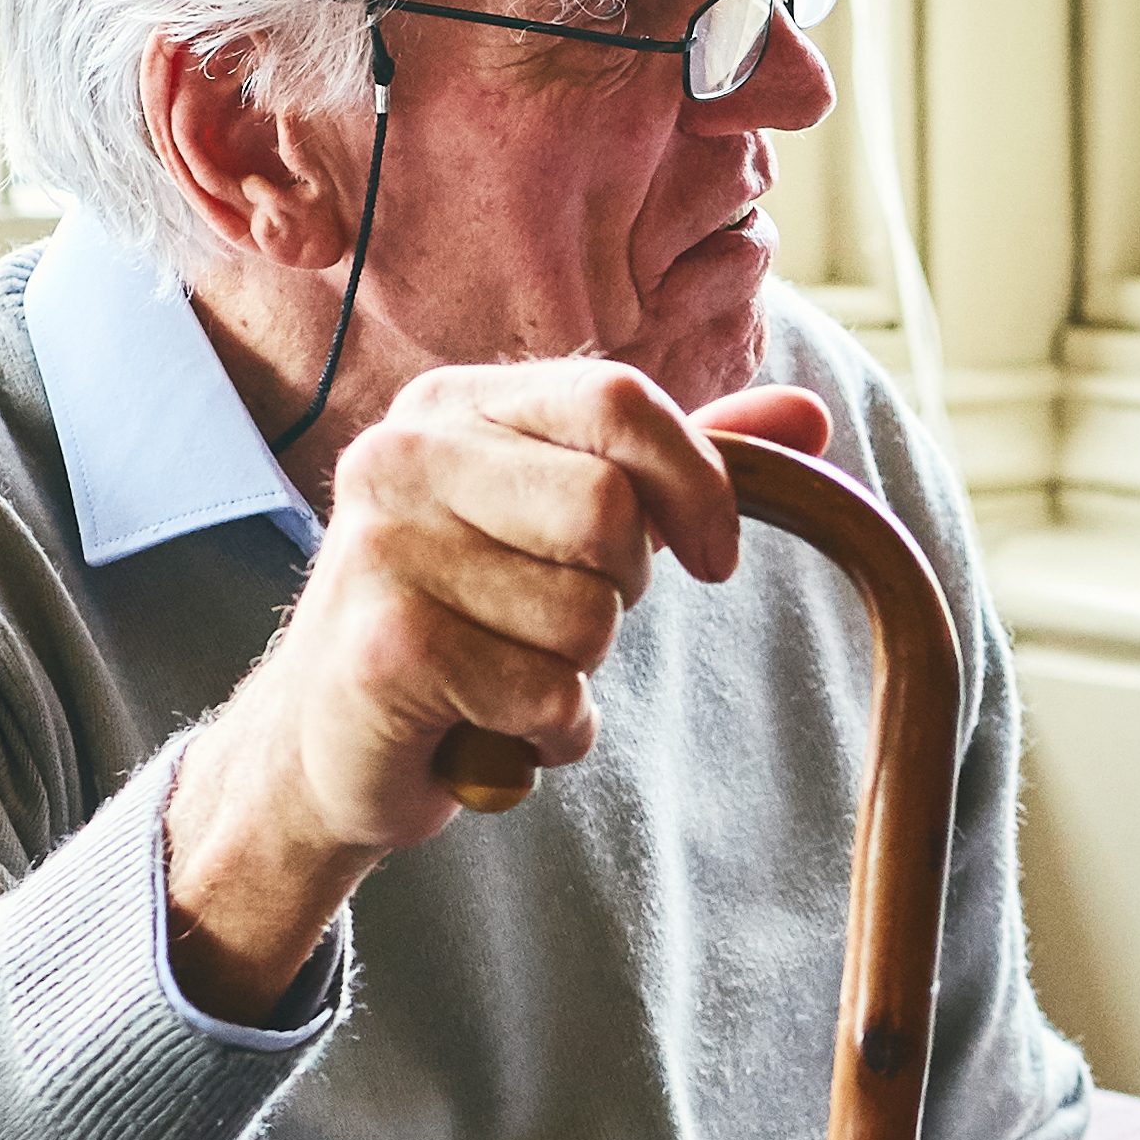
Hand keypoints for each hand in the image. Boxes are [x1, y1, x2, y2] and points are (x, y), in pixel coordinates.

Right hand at [169, 367, 841, 1013]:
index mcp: (456, 403)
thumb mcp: (566, 522)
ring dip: (577, 671)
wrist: (329, 741)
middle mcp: (405, 455)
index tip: (715, 556)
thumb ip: (676, 465)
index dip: (696, 481)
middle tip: (562, 618)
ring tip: (508, 671)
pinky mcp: (385, 650)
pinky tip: (492, 724)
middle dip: (623, 590)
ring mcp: (384, 550)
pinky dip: (549, 730)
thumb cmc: (465, 618)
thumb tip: (810, 416)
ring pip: (586, 616)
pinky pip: (546, 693)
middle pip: (610, 510)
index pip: (618, 399)